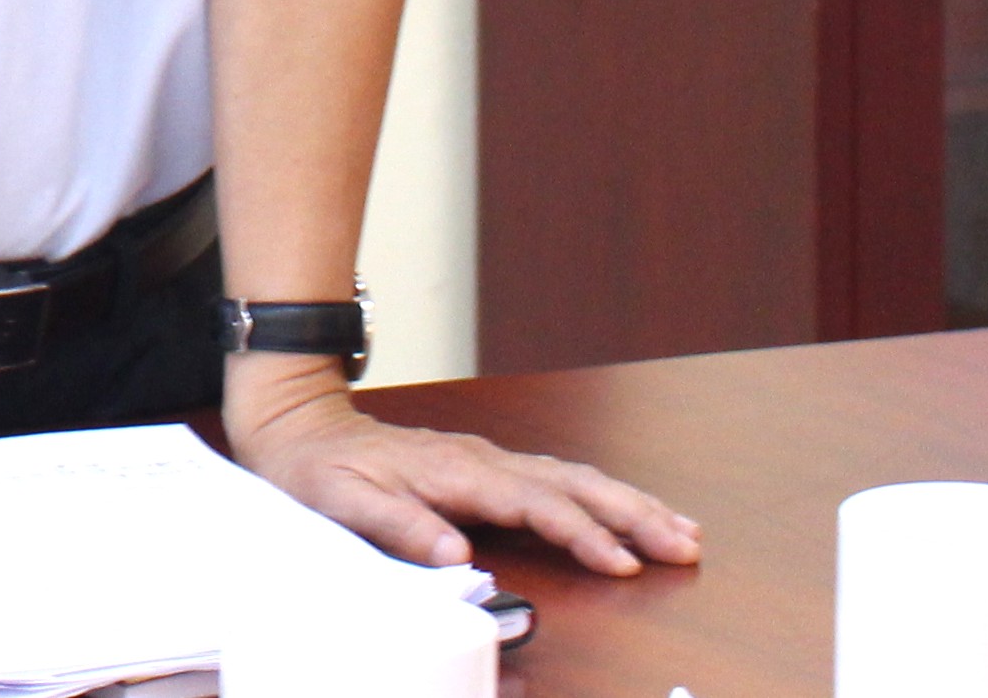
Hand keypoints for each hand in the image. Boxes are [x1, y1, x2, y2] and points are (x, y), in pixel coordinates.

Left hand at [224, 363, 698, 578]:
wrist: (301, 425)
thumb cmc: (321, 470)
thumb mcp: (343, 502)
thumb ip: (399, 526)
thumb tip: (457, 553)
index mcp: (455, 473)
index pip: (535, 504)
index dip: (581, 534)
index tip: (620, 562)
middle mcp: (483, 461)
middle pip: (573, 484)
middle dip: (633, 514)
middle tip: (685, 543)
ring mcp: (490, 461)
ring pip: (575, 478)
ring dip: (630, 503)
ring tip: (682, 531)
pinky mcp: (489, 468)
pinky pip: (559, 480)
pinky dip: (602, 496)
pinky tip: (631, 512)